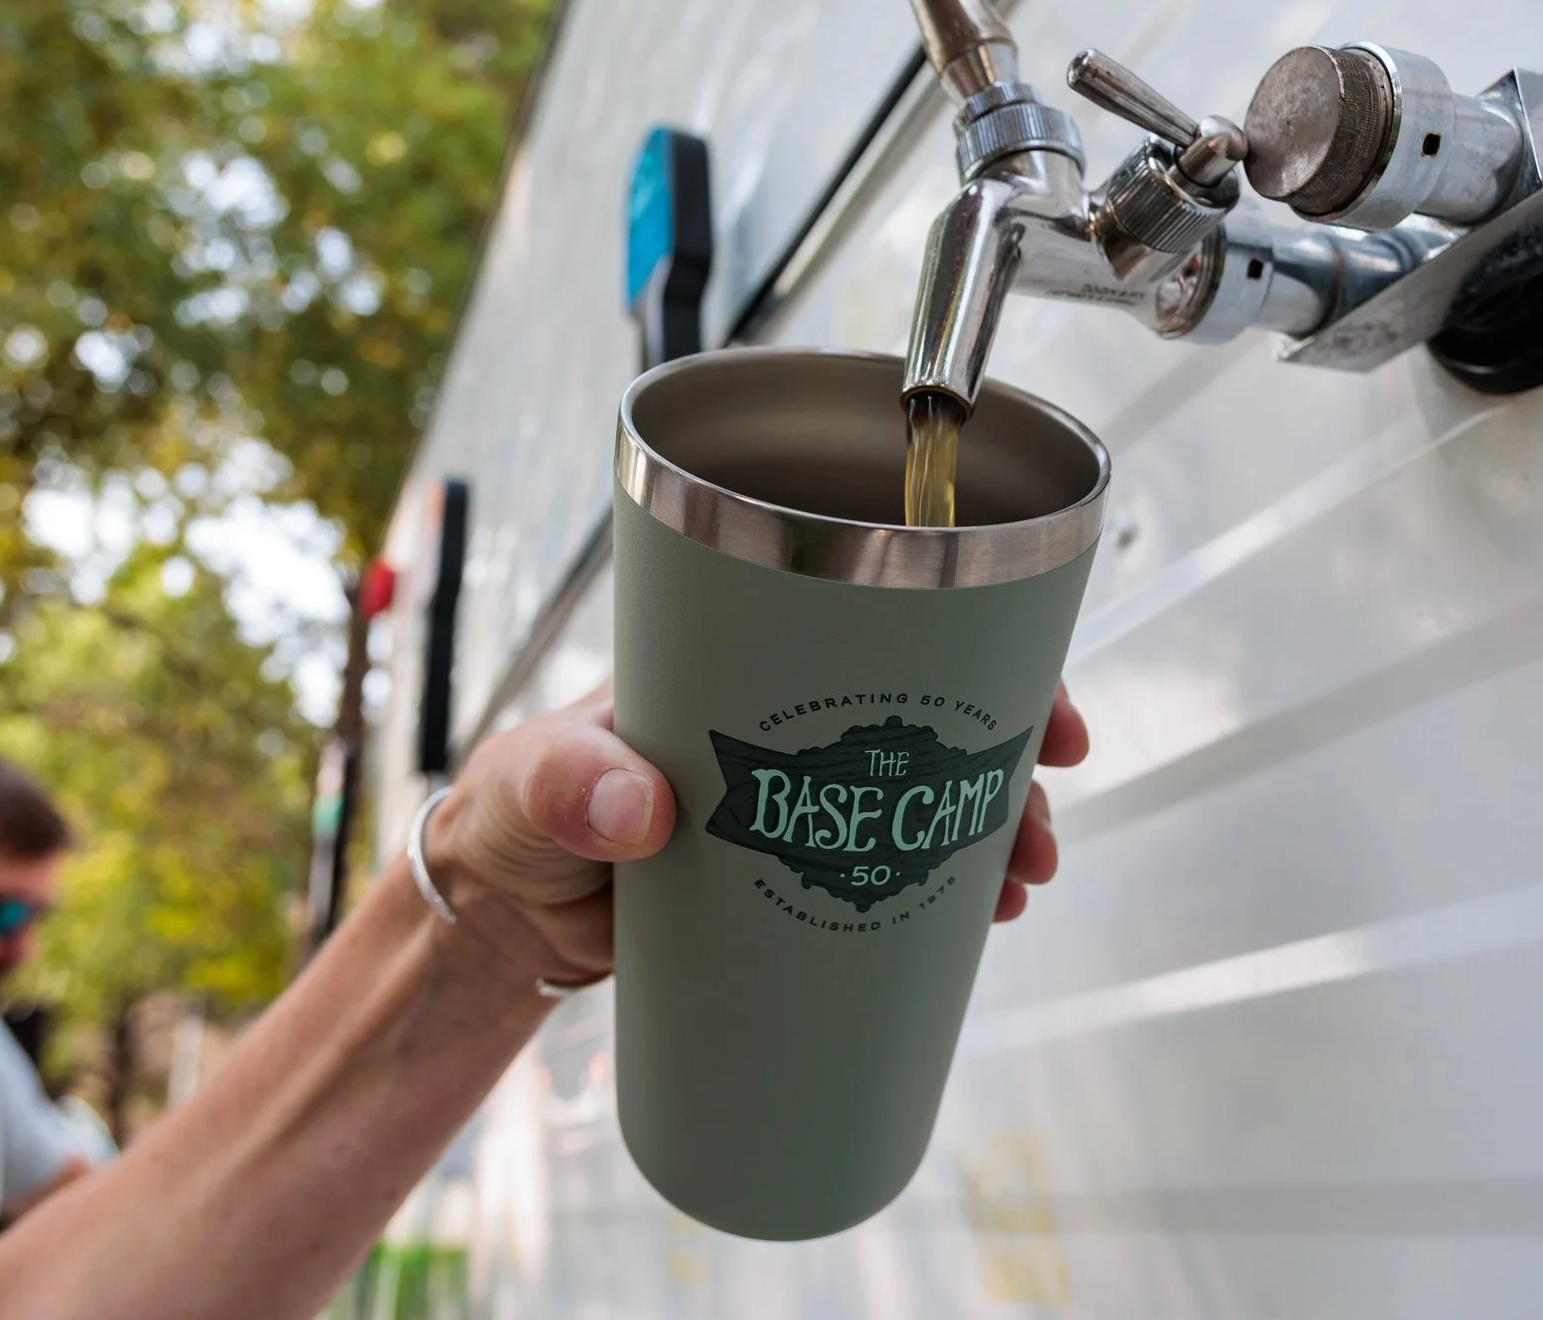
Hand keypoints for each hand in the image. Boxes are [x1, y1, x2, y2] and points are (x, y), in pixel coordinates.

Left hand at [425, 680, 1087, 981]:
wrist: (498, 916)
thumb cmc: (509, 818)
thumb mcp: (526, 789)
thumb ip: (566, 789)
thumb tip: (639, 804)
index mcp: (741, 666)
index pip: (877, 626)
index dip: (976, 647)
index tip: (1036, 694)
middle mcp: (786, 724)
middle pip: (927, 716)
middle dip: (1008, 755)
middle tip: (1044, 816)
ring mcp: (799, 806)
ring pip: (922, 800)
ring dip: (992, 830)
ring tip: (1021, 883)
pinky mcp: (792, 879)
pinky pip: (889, 872)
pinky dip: (945, 888)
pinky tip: (984, 917)